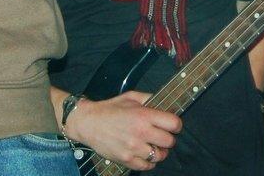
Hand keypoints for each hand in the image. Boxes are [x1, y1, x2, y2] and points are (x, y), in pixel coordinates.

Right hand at [65, 93, 180, 170]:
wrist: (88, 122)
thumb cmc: (109, 109)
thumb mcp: (128, 97)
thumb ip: (147, 98)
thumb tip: (163, 103)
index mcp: (142, 115)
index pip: (174, 124)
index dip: (175, 124)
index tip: (170, 125)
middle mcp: (141, 133)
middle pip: (170, 142)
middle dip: (166, 137)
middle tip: (157, 134)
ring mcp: (135, 149)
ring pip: (160, 156)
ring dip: (157, 150)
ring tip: (149, 144)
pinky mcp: (128, 160)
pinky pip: (148, 166)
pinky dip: (147, 160)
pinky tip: (141, 152)